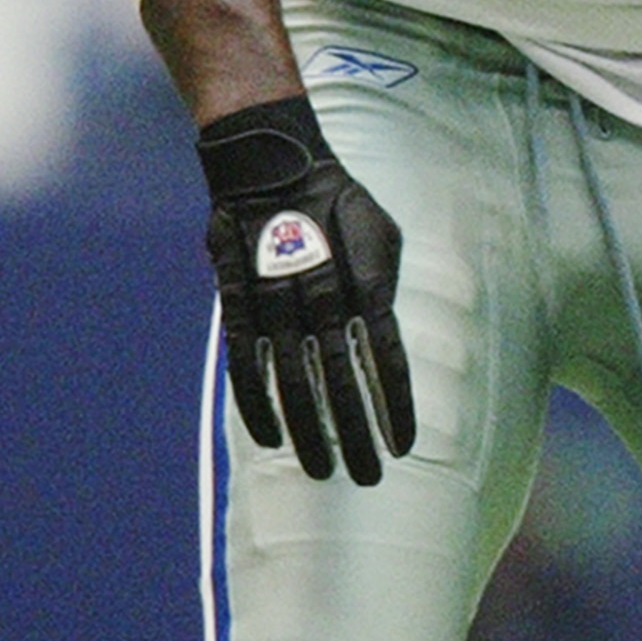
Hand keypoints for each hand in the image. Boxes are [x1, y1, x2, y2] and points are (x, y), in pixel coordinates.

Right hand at [198, 94, 415, 484]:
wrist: (272, 162)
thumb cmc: (339, 202)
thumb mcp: (382, 234)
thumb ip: (385, 285)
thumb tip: (384, 330)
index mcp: (364, 284)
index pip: (387, 358)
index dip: (395, 406)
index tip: (402, 447)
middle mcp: (321, 298)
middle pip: (341, 380)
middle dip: (355, 434)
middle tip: (367, 478)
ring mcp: (276, 301)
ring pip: (294, 380)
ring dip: (309, 430)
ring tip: (323, 470)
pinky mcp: (238, 300)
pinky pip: (246, 361)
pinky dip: (257, 402)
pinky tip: (270, 438)